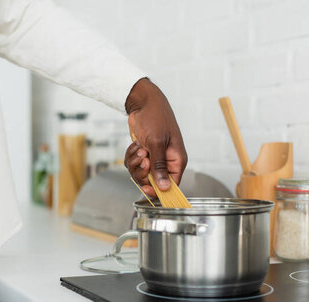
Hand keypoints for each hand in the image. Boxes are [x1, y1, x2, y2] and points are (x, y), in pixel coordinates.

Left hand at [124, 78, 186, 196]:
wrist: (143, 103)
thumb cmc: (155, 118)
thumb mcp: (157, 143)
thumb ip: (159, 167)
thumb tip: (165, 188)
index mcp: (176, 160)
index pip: (171, 185)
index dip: (158, 190)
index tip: (147, 188)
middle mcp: (167, 161)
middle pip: (152, 182)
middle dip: (142, 172)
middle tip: (143, 158)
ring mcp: (154, 158)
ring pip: (140, 174)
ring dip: (135, 163)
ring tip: (139, 148)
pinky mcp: (144, 154)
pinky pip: (134, 164)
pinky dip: (131, 156)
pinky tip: (135, 145)